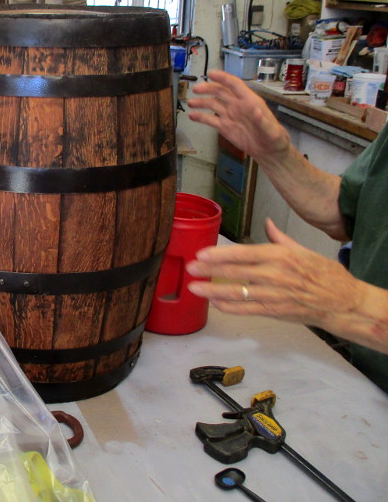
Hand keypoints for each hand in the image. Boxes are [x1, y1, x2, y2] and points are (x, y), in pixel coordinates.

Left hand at [185, 219, 366, 333]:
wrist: (343, 302)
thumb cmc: (325, 274)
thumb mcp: (303, 250)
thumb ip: (279, 238)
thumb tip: (268, 223)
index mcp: (281, 256)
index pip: (244, 253)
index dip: (220, 255)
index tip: (202, 254)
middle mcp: (275, 274)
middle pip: (236, 272)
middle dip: (209, 271)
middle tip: (190, 269)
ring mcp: (274, 295)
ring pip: (237, 293)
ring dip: (213, 290)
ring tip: (194, 287)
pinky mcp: (274, 311)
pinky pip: (246, 310)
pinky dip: (228, 307)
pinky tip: (214, 302)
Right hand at [187, 70, 289, 161]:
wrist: (268, 152)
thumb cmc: (274, 139)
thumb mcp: (272, 131)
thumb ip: (263, 121)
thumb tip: (256, 111)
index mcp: (250, 101)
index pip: (235, 85)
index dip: (223, 78)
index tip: (211, 74)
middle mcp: (238, 105)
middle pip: (220, 92)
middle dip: (208, 89)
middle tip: (196, 89)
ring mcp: (230, 116)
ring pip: (213, 104)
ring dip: (201, 102)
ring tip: (190, 102)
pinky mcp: (224, 127)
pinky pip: (210, 120)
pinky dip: (200, 117)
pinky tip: (192, 116)